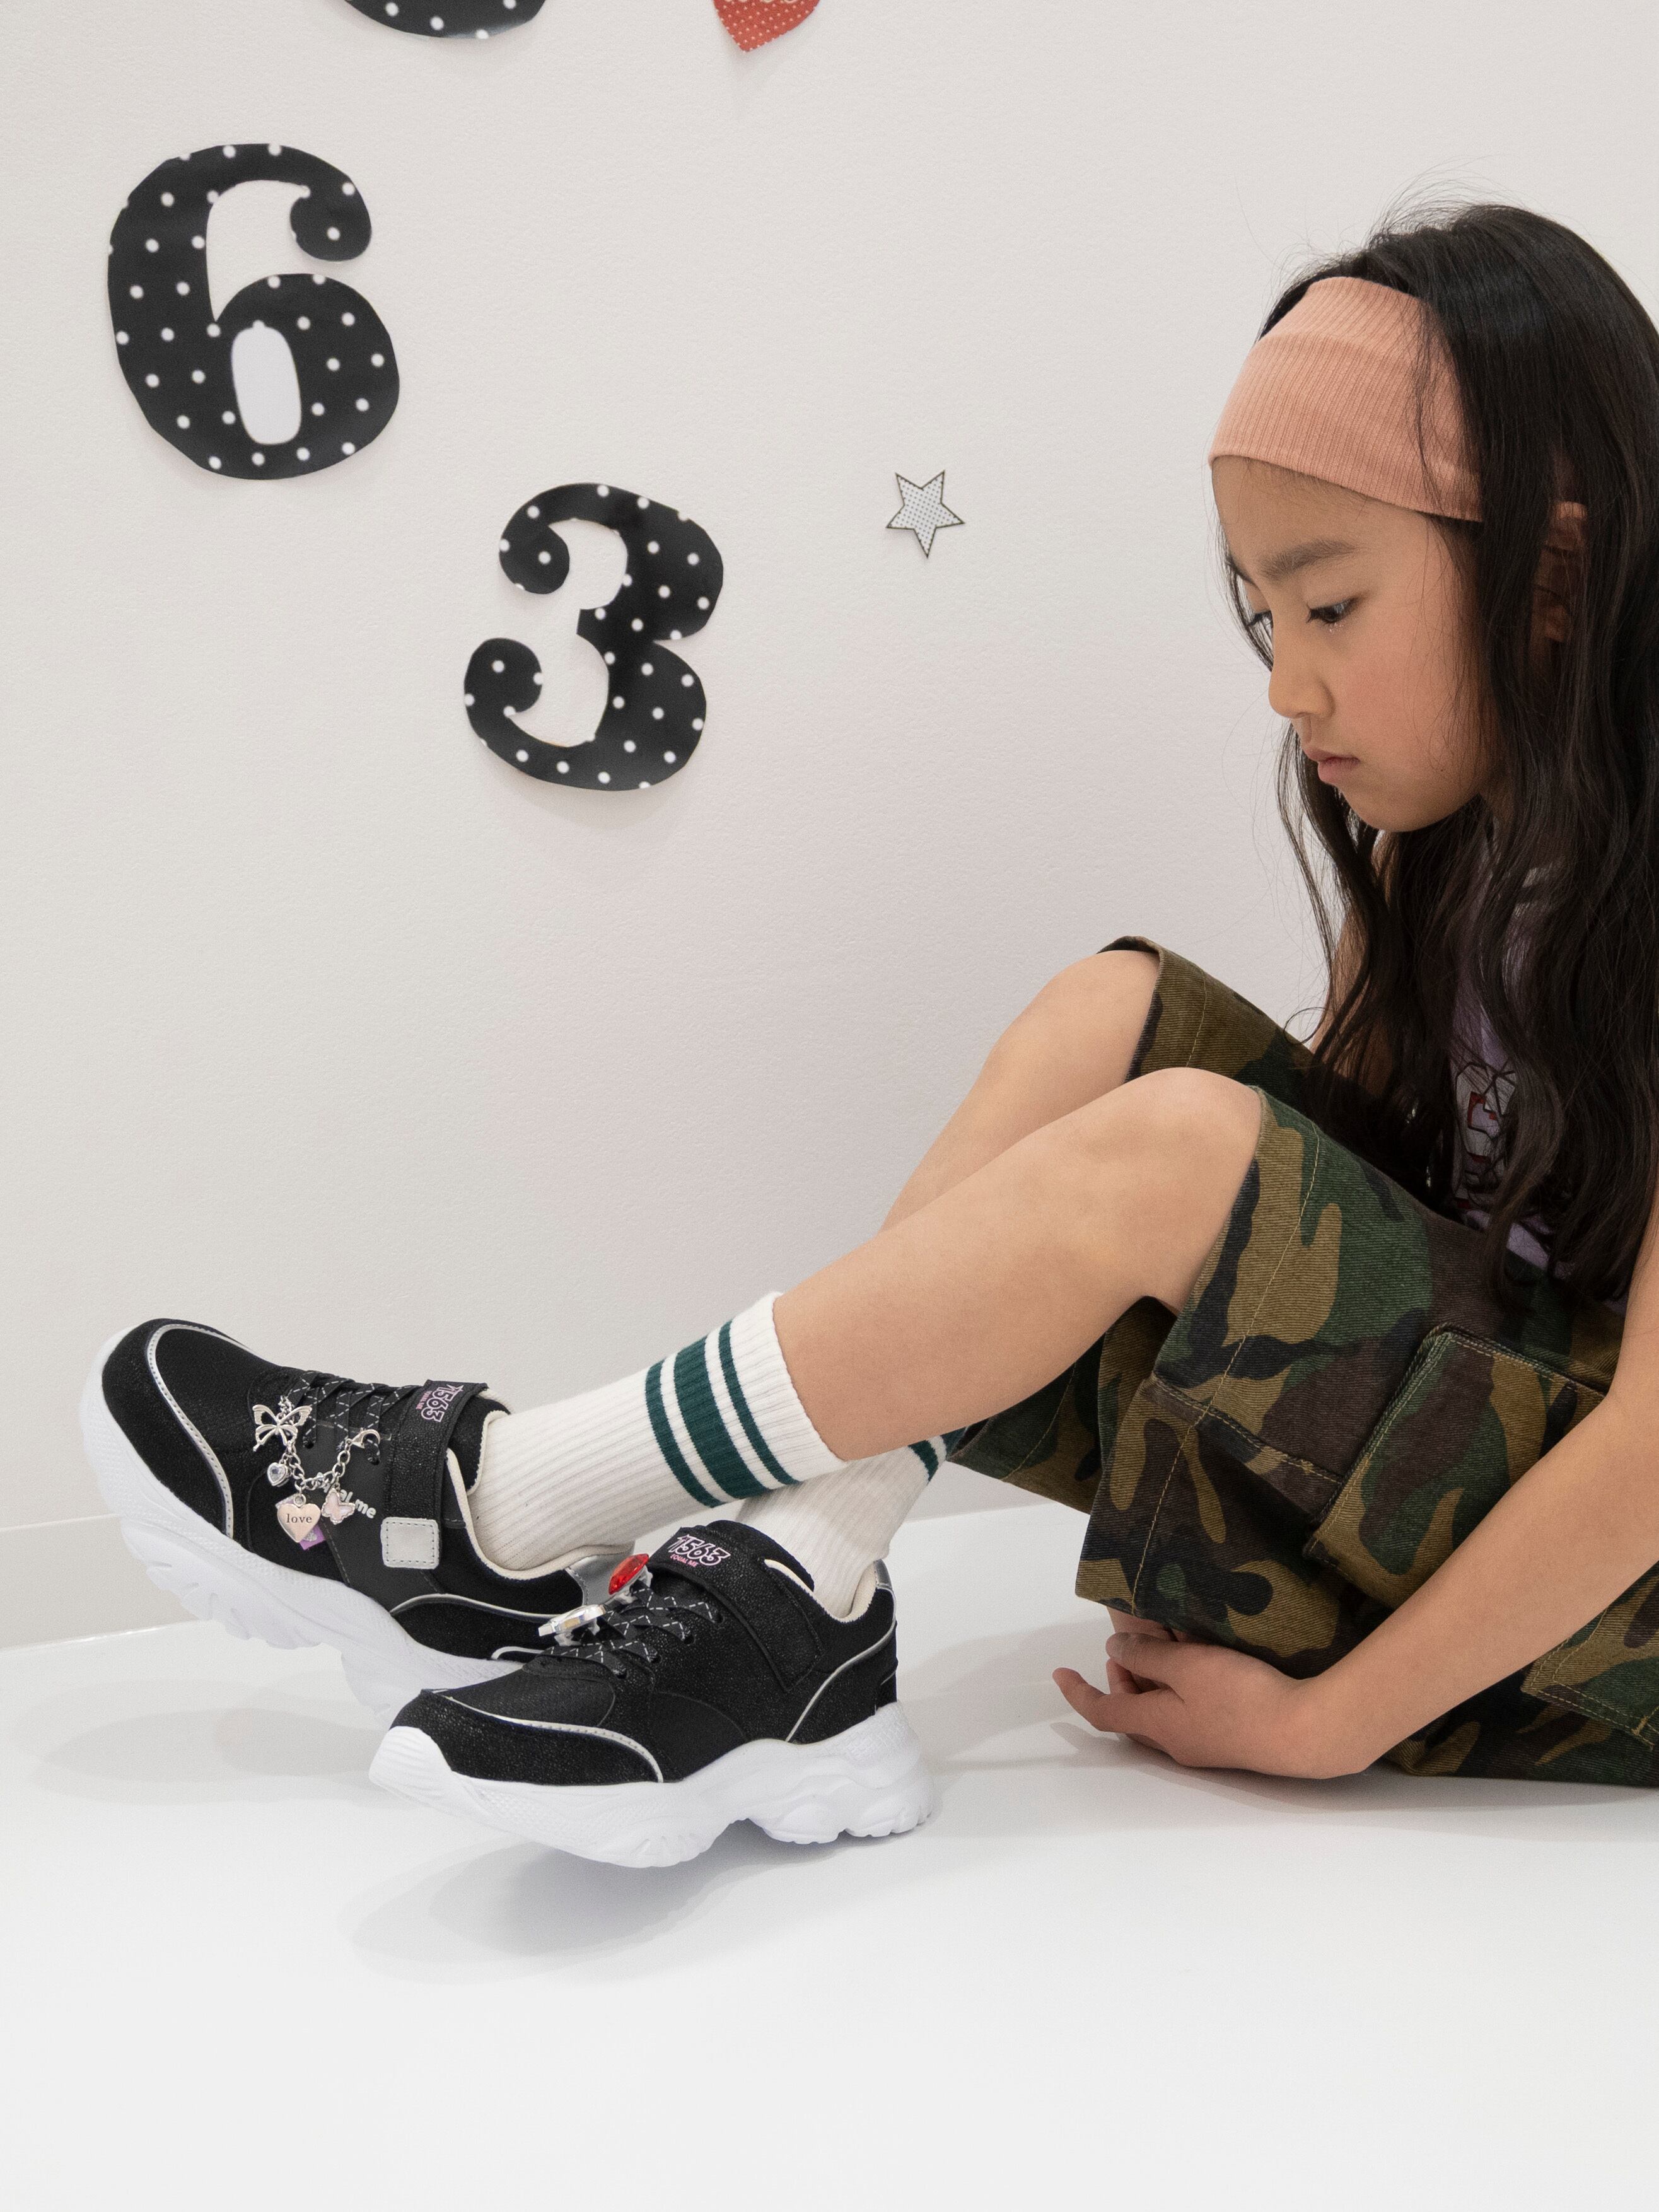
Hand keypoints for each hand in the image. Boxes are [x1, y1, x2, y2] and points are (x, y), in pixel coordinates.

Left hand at [1053, 1616, 1362, 1779]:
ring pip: (1160, 1713)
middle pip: (1131, 1713)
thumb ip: (1146, 1657)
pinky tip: (1196, 1667)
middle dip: (1118, 1681)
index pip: (1102, 1711)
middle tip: (1121, 1650)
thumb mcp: (1186, 1666)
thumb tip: (1113, 1654)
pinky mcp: (1230, 1738)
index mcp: (1156, 1725)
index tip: (1057, 1673)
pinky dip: (1177, 1689)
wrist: (1305, 1733)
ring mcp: (1203, 1744)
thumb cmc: (1240, 1697)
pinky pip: (1186, 1713)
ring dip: (1149, 1683)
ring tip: (1156, 1649)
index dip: (1077, 1693)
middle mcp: (1174, 1741)